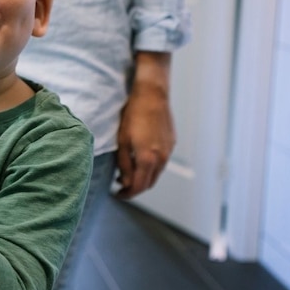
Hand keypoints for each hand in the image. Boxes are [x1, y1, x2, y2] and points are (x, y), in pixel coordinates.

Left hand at [114, 81, 174, 198]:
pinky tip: (140, 159)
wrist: (152, 96)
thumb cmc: (133, 115)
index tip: (118, 194)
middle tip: (121, 185)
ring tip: (128, 173)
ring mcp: (169, 151)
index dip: (127, 194)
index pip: (138, 186)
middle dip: (135, 188)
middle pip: (149, 183)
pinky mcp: (172, 144)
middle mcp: (162, 158)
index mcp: (148, 159)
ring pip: (156, 174)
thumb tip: (125, 182)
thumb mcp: (122, 140)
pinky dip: (151, 167)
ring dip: (143, 177)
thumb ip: (124, 164)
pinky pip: (162, 162)